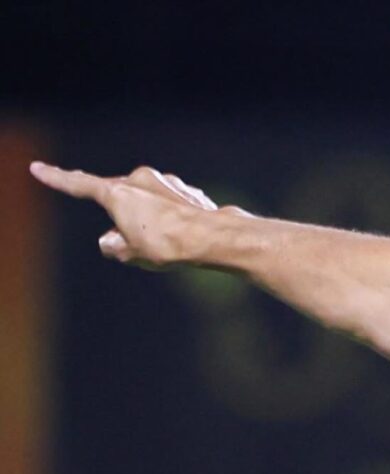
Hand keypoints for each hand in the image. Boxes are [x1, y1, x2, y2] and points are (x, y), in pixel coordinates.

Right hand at [29, 162, 244, 268]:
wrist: (213, 238)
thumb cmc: (167, 245)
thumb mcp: (129, 253)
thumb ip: (113, 246)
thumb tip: (111, 240)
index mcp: (117, 192)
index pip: (79, 185)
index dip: (57, 179)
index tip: (38, 168)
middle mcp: (140, 179)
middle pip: (120, 202)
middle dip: (123, 222)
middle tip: (140, 247)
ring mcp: (166, 182)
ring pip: (147, 206)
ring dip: (150, 223)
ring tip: (168, 245)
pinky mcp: (187, 192)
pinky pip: (171, 208)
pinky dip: (172, 222)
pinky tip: (186, 238)